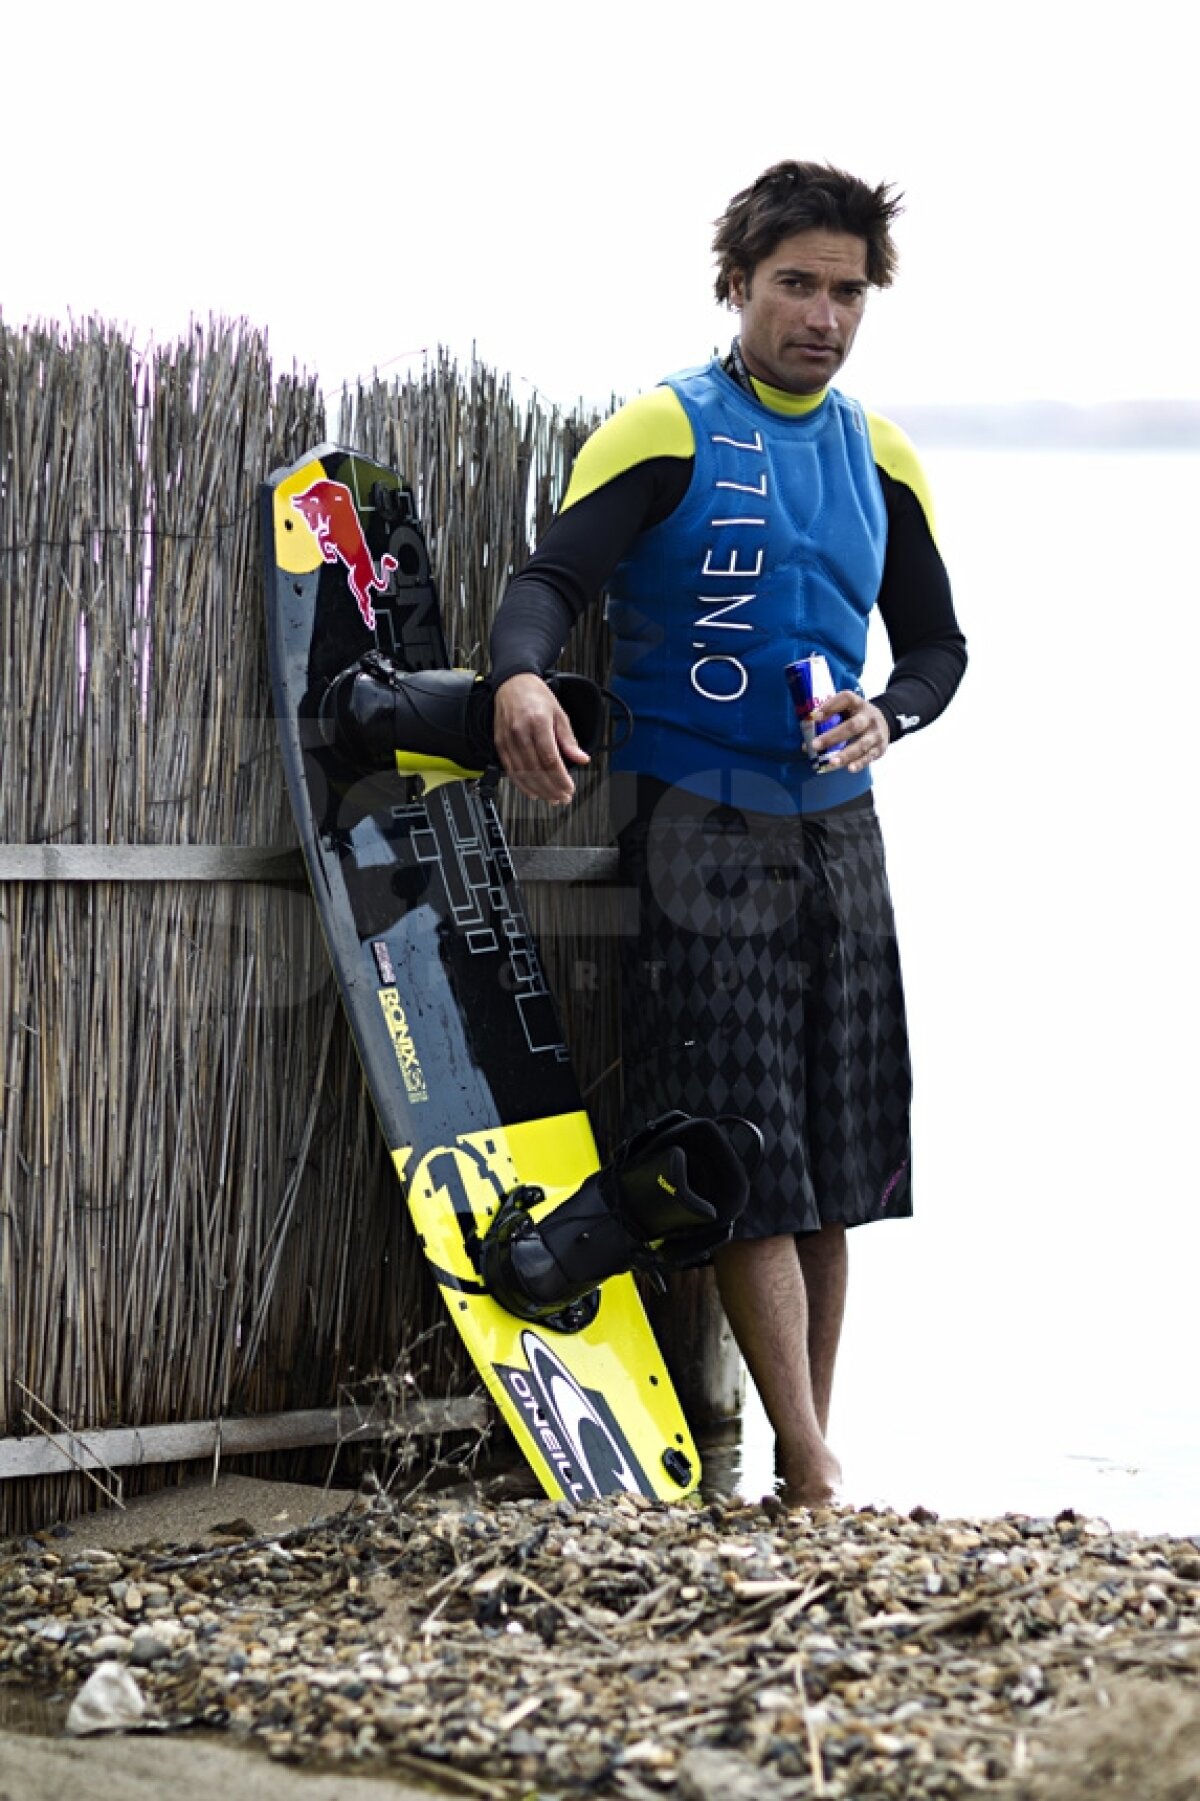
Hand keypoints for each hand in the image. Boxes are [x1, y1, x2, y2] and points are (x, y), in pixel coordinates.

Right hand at [492, 673, 590, 803]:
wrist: (512, 683)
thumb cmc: (536, 696)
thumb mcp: (559, 714)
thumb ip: (569, 740)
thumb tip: (582, 759)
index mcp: (538, 723)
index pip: (550, 760)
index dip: (560, 779)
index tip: (569, 789)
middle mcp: (520, 733)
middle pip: (536, 770)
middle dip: (551, 788)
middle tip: (562, 798)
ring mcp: (508, 740)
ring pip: (523, 773)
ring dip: (538, 790)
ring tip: (551, 798)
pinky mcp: (500, 744)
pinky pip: (510, 770)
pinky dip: (521, 784)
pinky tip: (533, 792)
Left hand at [810, 693, 890, 773]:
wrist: (886, 722)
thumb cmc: (858, 717)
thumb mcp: (849, 709)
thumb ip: (831, 717)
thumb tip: (807, 736)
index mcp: (859, 704)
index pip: (846, 699)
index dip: (831, 706)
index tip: (815, 717)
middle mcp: (869, 717)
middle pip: (852, 725)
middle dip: (833, 736)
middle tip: (815, 745)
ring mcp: (876, 734)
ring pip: (861, 744)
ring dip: (845, 754)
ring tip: (831, 762)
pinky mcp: (879, 748)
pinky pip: (868, 757)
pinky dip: (859, 763)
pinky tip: (849, 768)